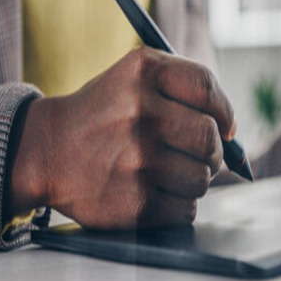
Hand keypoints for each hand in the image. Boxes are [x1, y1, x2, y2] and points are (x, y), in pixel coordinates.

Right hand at [6, 47, 235, 229]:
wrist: (47, 151)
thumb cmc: (103, 114)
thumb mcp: (133, 78)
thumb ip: (185, 89)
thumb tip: (234, 135)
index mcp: (143, 71)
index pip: (207, 88)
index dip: (224, 111)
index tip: (225, 126)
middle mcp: (140, 111)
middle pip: (210, 138)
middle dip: (211, 151)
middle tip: (195, 154)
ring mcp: (137, 159)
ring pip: (202, 178)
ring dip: (192, 179)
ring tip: (163, 171)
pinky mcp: (134, 202)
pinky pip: (186, 209)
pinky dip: (177, 205)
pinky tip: (152, 191)